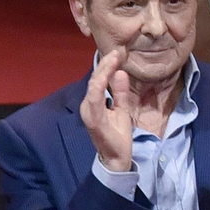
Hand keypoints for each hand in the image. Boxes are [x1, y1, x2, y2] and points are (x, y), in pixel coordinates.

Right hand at [81, 49, 135, 173]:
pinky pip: (95, 99)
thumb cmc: (118, 135)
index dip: (106, 66)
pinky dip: (99, 86)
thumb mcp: (122, 109)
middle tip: (116, 51)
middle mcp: (88, 105)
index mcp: (94, 103)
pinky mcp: (94, 120)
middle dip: (105, 64)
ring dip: (103, 71)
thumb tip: (121, 73)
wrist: (117, 158)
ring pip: (93, 86)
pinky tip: (106, 76)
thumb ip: (120, 92)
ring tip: (113, 59)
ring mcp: (89, 112)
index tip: (117, 53)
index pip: (98, 80)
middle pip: (95, 79)